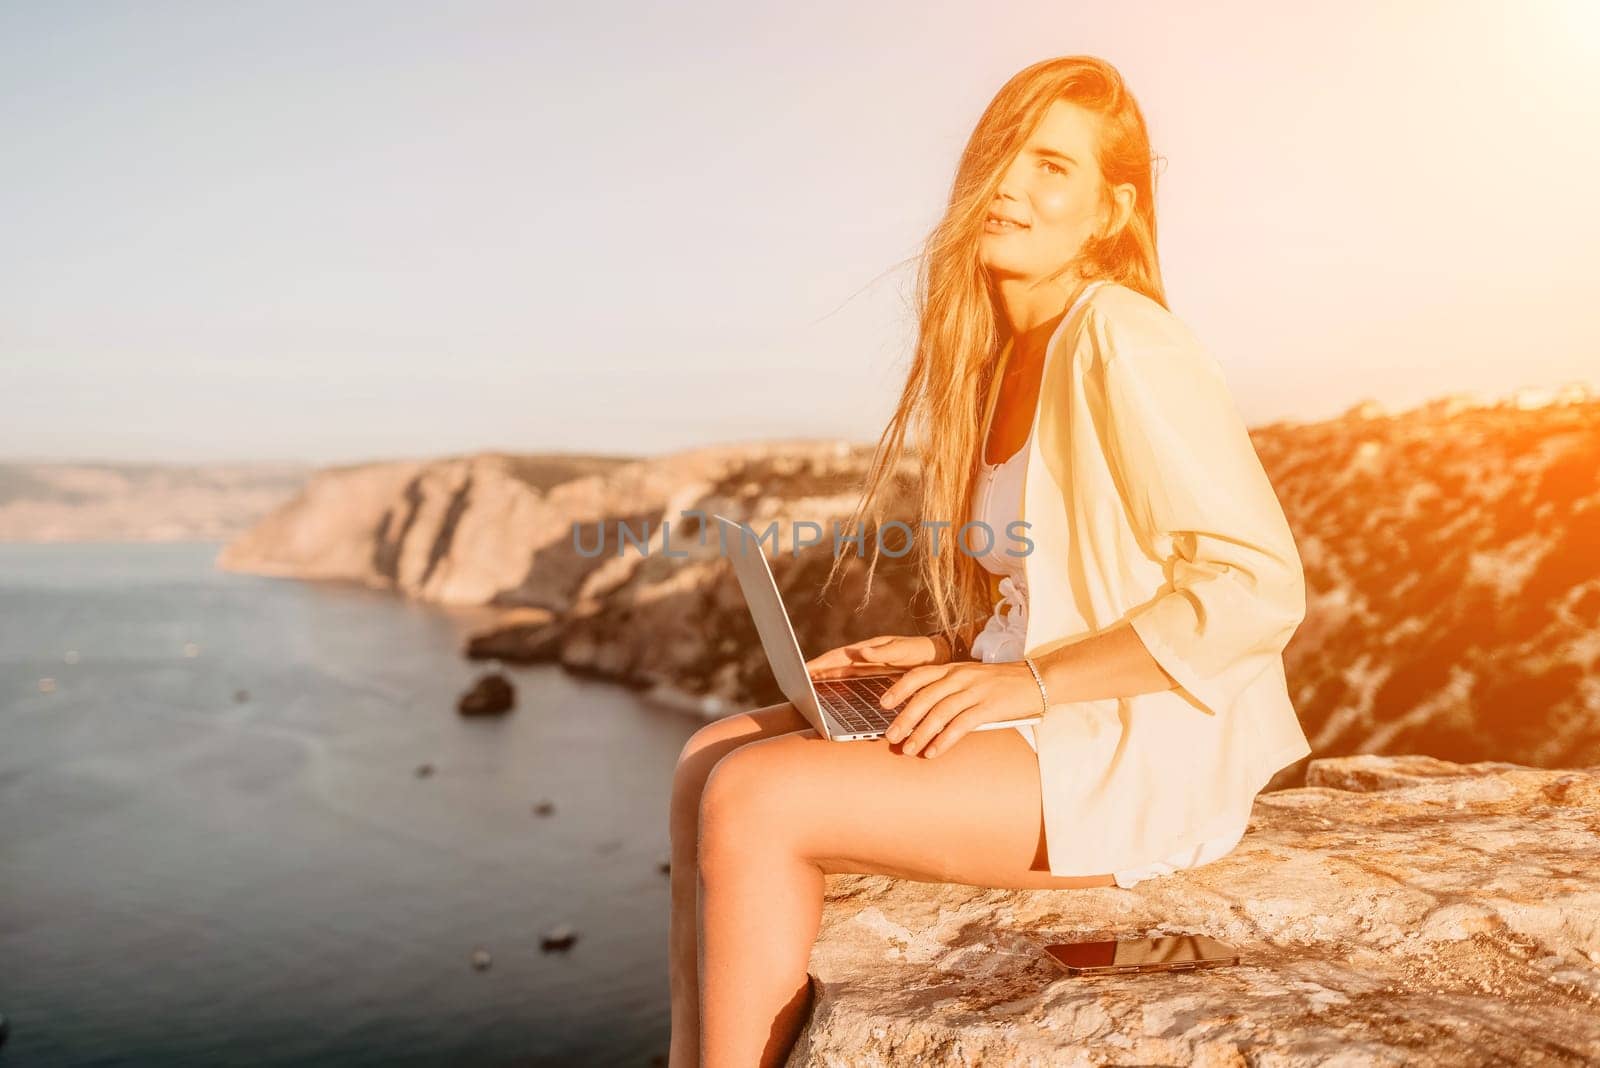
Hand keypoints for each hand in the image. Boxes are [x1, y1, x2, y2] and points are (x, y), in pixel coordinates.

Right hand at [805, 634, 946, 680]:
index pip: (837, 657)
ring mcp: (867, 668)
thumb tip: (861, 652)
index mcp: (868, 649)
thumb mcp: (904, 650)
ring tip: (804, 692)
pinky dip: (837, 689)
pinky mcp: (872, 679)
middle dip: (814, 673)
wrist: (938, 658)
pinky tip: (829, 698)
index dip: (819, 664)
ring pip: (839, 676)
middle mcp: (863, 658)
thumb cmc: (921, 652)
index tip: (802, 670)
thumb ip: (884, 651)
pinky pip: (850, 684)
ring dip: (823, 682)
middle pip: (833, 666)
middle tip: (794, 683)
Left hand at [876, 661, 1044, 757]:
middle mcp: (961, 676)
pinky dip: (945, 739)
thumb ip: (950, 690)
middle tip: (890, 735)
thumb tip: (924, 714)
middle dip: (904, 717)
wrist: (1038, 679)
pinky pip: (961, 724)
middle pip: (925, 696)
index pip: (919, 675)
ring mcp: (976, 690)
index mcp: (954, 668)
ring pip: (940, 712)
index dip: (899, 688)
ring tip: (909, 749)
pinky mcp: (990, 706)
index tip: (883, 703)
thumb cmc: (1002, 683)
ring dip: (921, 733)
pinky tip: (934, 751)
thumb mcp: (972, 679)